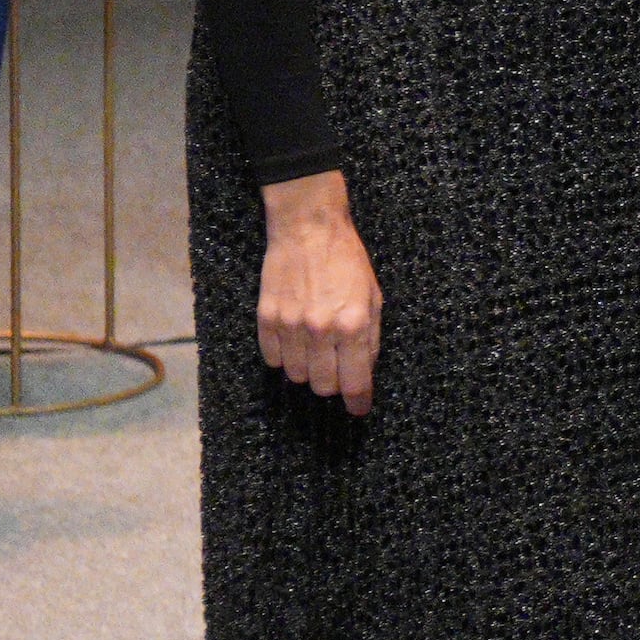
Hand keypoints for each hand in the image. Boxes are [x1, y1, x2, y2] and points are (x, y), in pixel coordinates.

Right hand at [255, 173, 380, 415]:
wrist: (308, 229)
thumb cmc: (347, 261)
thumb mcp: (373, 298)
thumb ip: (370, 337)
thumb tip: (364, 371)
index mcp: (353, 325)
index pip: (355, 381)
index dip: (358, 401)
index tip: (359, 410)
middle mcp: (321, 329)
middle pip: (323, 385)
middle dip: (333, 384)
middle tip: (337, 369)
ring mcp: (290, 325)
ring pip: (296, 375)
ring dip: (307, 371)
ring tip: (315, 351)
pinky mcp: (266, 318)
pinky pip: (272, 358)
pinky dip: (283, 358)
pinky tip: (293, 343)